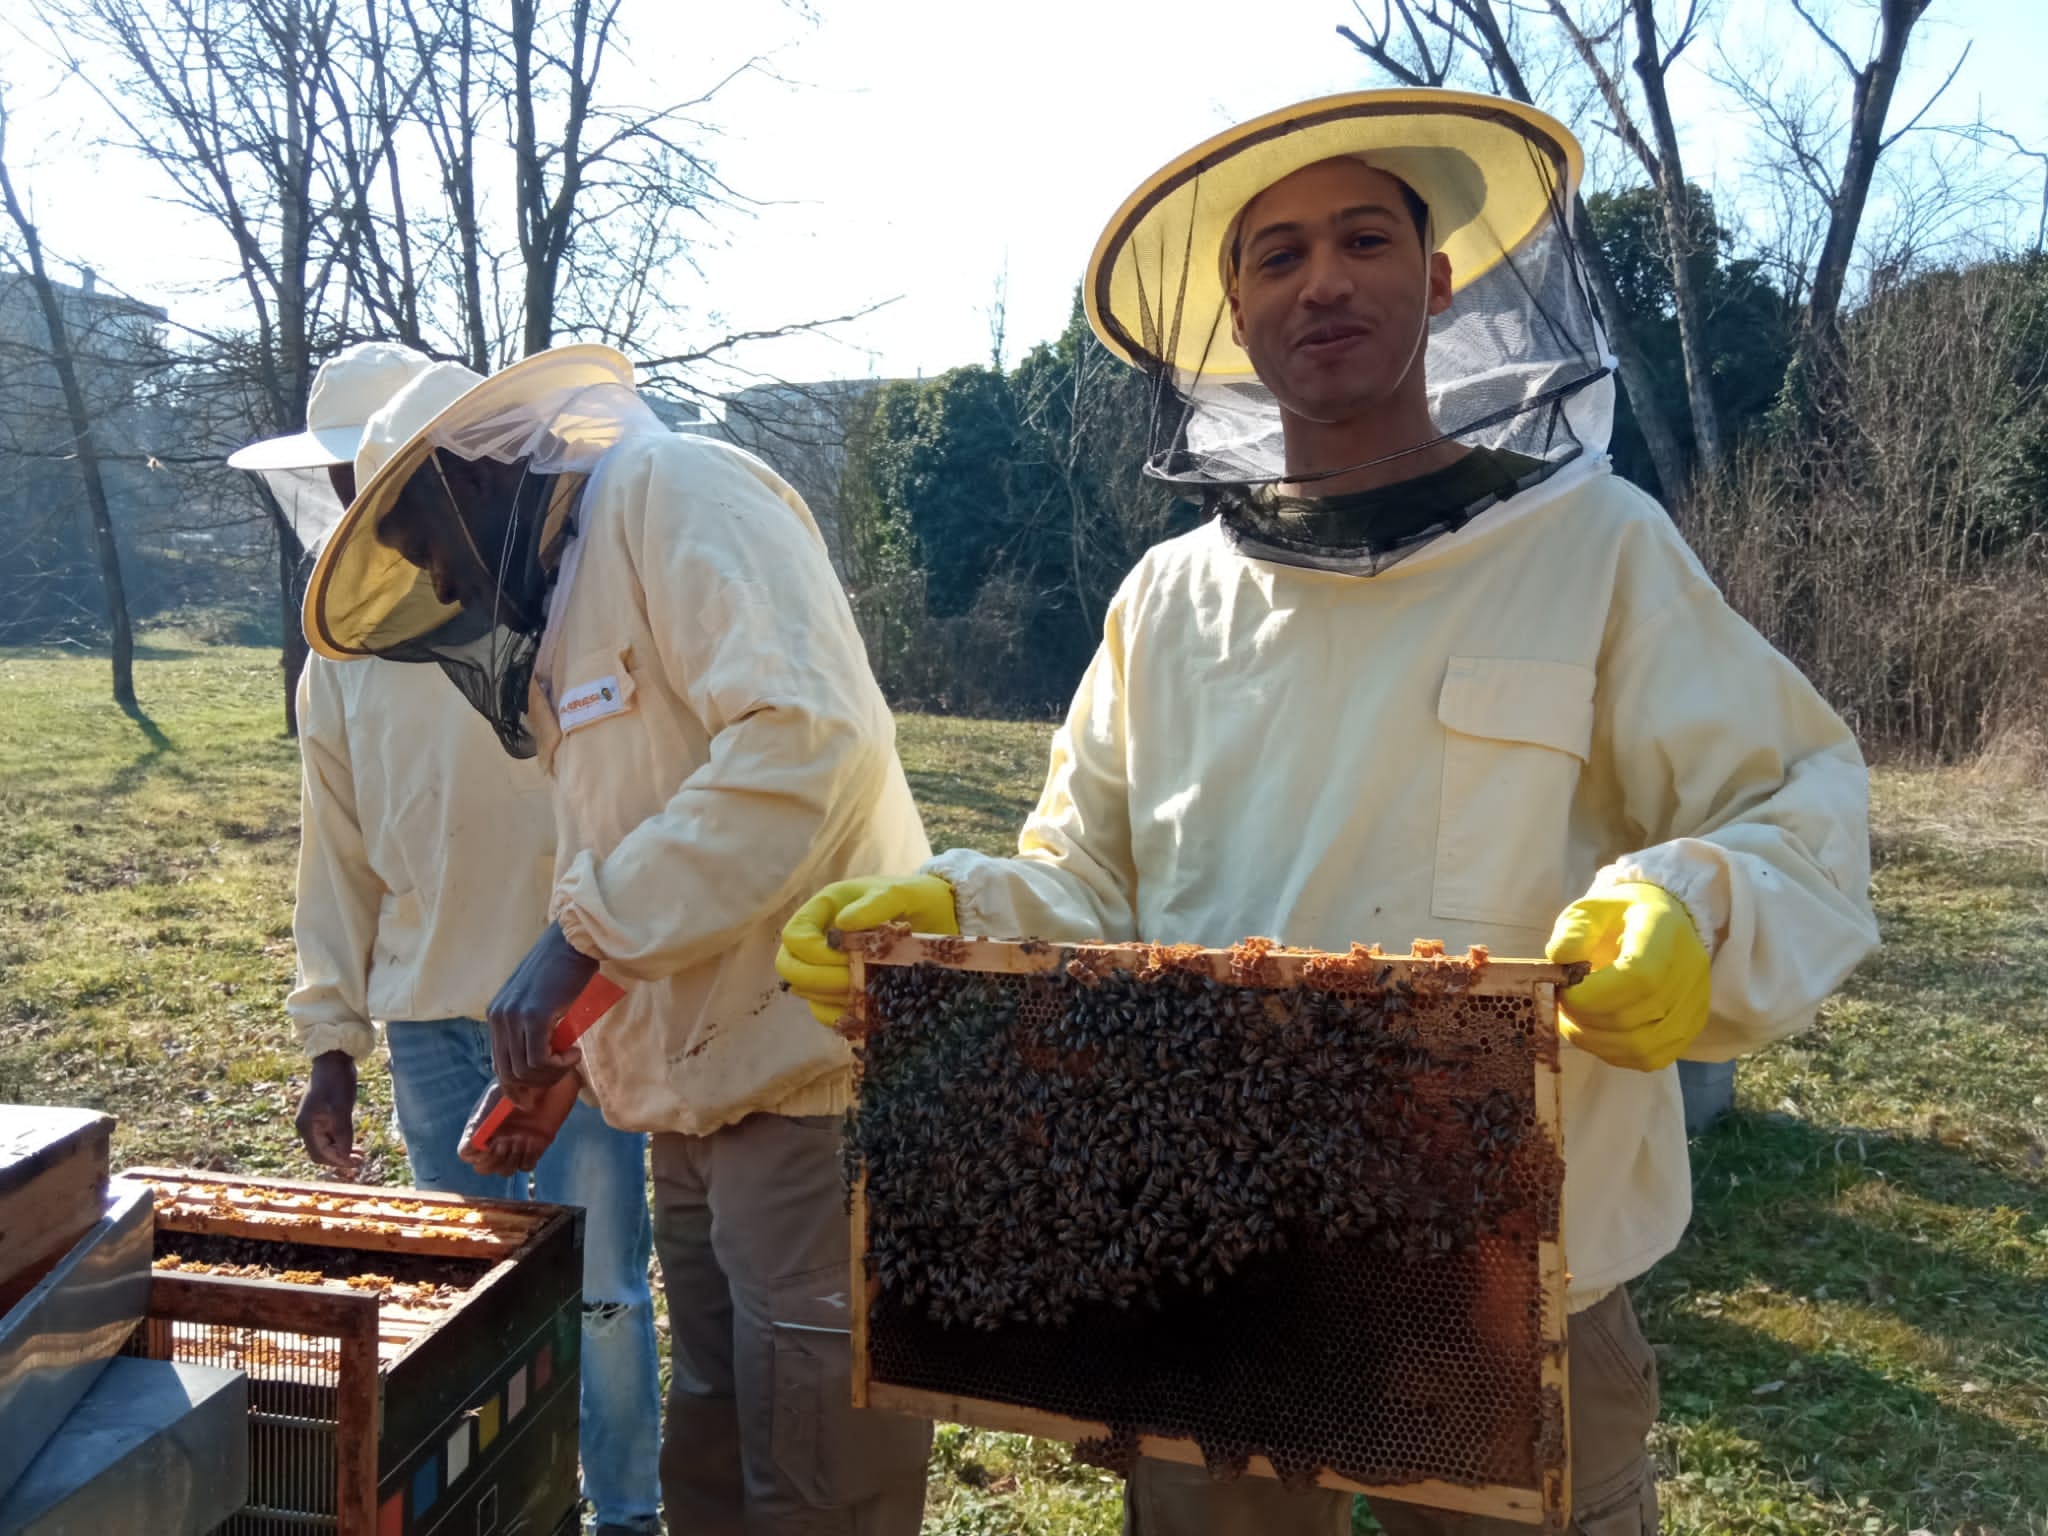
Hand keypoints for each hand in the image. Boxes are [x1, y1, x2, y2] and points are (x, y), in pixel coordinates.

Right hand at [296, 1051, 361, 1175]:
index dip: (338, 1161)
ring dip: (341, 1151)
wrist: (333, 1060)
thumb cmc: (336, 1082)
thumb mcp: (341, 1108)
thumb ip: (342, 1133)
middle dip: (339, 1159)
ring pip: (326, 1144)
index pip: (320, 1154)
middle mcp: (306, 1126)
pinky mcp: (322, 1115)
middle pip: (321, 1153)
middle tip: (361, 1161)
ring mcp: (313, 1120)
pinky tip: (354, 1142)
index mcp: (307, 1126)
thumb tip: (344, 1154)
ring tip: (361, 1154)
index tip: (357, 1163)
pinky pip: (329, 1135)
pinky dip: (341, 1141)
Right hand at [459, 1074, 581, 1176]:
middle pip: (483, 1167)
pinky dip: (527, 1158)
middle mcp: (495, 1139)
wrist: (550, 1078)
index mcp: (482, 1126)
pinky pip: (526, 1166)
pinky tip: (532, 1141)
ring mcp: (515, 1146)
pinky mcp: (535, 1148)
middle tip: (504, 1143)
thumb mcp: (502, 1091)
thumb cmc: (522, 1080)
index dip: (473, 1154)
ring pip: (504, 1170)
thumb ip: (488, 1115)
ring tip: (520, 1139)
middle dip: (491, 1161)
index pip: (467, 1153)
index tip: (486, 1143)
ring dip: (510, 1160)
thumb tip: (475, 1144)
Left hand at [488, 922, 598, 1107]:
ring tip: (570, 1058)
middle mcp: (499, 1016)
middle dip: (536, 1085)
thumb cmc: (564, 969)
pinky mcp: (534, 1016)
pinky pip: (539, 1059)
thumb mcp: (540, 1001)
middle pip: (509, 1073)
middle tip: (561, 1075)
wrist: (575, 942)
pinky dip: (558, 1065)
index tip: (530, 1101)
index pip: (499, 1064)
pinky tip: (573, 1052)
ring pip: (525, 1070)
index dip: (513, 1088)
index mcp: (497, 1014)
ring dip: (552, 1074)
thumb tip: (542, 1061)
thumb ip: (534, 1026)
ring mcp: (514, 1016)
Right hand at [775, 874, 958, 1024]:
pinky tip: (864, 1010)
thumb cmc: (916, 898)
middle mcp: (820, 939)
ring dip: (830, 997)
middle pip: (789, 967)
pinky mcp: (844, 990)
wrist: (942, 917)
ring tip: (866, 989)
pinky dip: (840, 1015)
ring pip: (805, 993)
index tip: (844, 956)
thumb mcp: (901, 892)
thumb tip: (842, 925)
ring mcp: (829, 966)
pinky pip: (826, 1011)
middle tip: (851, 979)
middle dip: (816, 979)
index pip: (794, 936)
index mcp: (825, 909)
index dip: (811, 952)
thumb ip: (876, 904)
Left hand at [1546, 881, 1710, 1071]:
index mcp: (1665, 929)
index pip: (1640, 976)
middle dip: (1587, 1019)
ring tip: (1574, 1020)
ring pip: (1644, 1045)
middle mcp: (1690, 969)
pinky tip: (1596, 1033)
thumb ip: (1574, 930)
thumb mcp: (1590, 909)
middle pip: (1639, 1016)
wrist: (1660, 923)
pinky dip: (1615, 1053)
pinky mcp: (1691, 1027)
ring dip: (1596, 1041)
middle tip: (1562, 1004)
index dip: (1595, 995)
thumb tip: (1561, 958)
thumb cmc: (1618, 916)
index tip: (1565, 990)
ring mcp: (1695, 1002)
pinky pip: (1652, 1057)